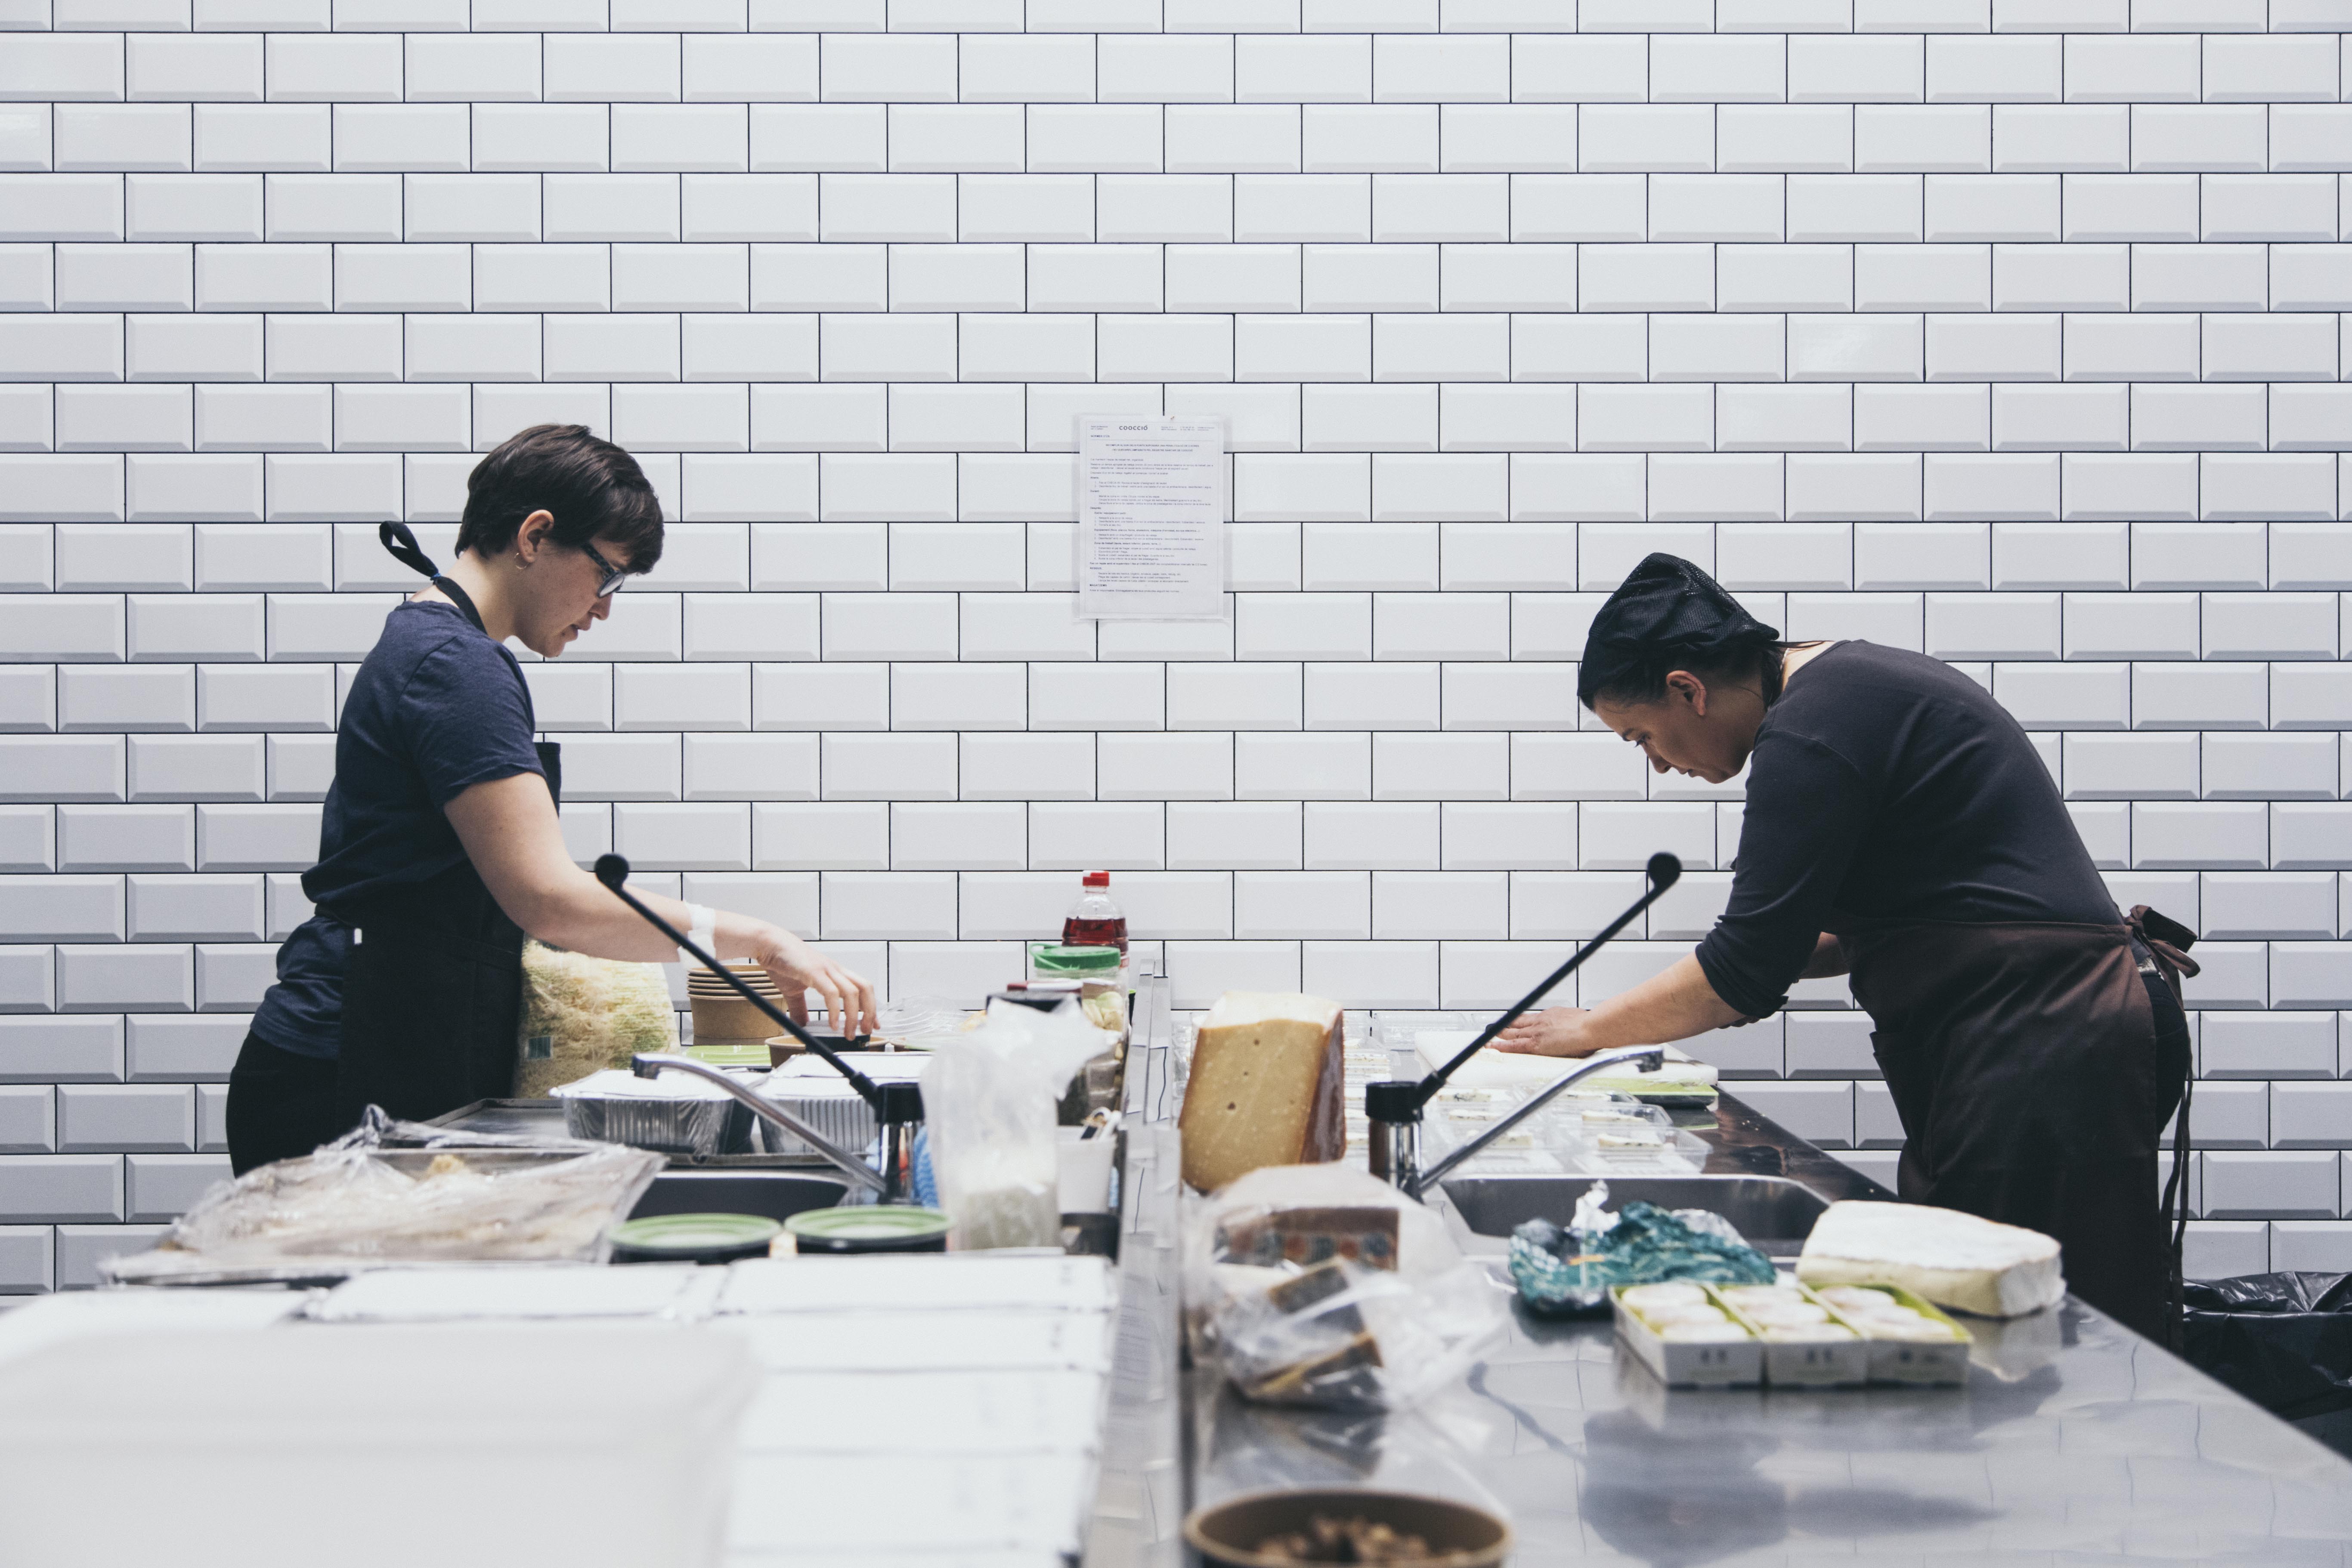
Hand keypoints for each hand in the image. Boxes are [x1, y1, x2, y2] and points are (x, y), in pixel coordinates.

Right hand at [750, 929, 875, 1039]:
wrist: (769, 944)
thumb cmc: (783, 961)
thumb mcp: (793, 990)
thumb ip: (799, 1008)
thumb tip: (801, 1025)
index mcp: (834, 973)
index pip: (862, 989)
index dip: (871, 1007)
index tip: (872, 1024)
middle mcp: (834, 970)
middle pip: (865, 989)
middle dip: (870, 1012)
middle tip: (865, 1031)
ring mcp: (826, 970)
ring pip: (852, 992)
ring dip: (854, 1015)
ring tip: (848, 1032)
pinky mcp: (814, 971)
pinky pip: (831, 993)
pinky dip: (835, 1010)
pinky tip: (833, 1024)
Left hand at [1491, 1006, 1602, 1057]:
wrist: (1590, 1028)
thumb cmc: (1589, 1025)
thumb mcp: (1578, 1019)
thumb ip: (1571, 1024)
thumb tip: (1575, 1027)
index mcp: (1550, 1016)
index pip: (1530, 1018)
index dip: (1520, 1021)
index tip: (1514, 1021)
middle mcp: (1540, 1022)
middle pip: (1517, 1024)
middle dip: (1506, 1026)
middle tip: (1496, 1026)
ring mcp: (1536, 1032)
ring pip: (1512, 1033)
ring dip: (1500, 1034)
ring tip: (1490, 1036)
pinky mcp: (1535, 1044)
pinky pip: (1514, 1046)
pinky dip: (1501, 1046)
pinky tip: (1493, 1047)